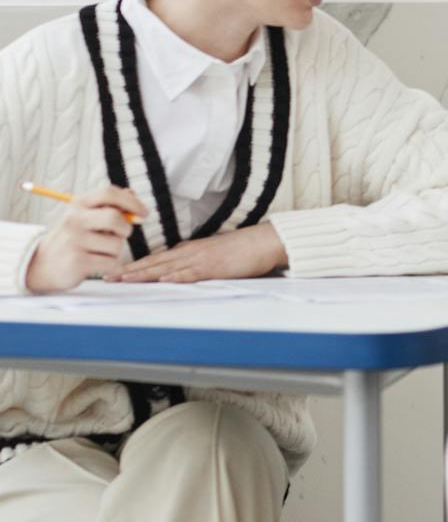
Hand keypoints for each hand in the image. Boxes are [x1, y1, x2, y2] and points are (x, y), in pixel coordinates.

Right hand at [22, 185, 146, 292]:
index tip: (144, 213)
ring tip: (98, 252)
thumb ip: (110, 206)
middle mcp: (74, 220)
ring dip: (115, 251)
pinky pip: (112, 262)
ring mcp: (74, 241)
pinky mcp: (77, 262)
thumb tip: (133, 194)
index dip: (132, 202)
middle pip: (115, 218)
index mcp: (78, 204)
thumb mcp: (85, 217)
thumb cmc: (73, 238)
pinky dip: (112, 266)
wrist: (42, 265)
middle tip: (121, 235)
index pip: (109, 193)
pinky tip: (97, 264)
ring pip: (117, 244)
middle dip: (125, 229)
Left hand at [112, 223, 287, 283]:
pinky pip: (192, 273)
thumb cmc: (243, 248)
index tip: (116, 272)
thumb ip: (194, 259)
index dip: (135, 266)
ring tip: (124, 279)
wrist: (265, 241)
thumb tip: (178, 269)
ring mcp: (201, 259)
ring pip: (167, 267)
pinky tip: (163, 280)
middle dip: (130, 270)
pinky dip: (177, 277)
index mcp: (189, 250)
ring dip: (144, 274)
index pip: (156, 259)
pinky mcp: (215, 266)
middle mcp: (190, 252)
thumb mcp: (213, 253)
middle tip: (107, 277)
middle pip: (154, 263)